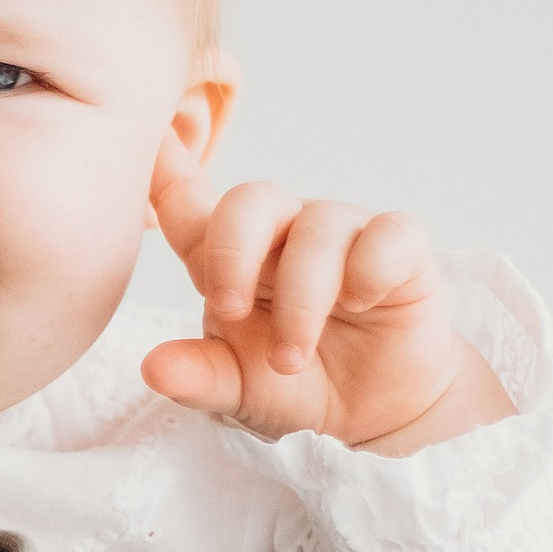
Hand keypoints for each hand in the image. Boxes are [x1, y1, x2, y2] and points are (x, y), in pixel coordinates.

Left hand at [143, 151, 511, 450]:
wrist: (372, 415)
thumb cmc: (294, 384)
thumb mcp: (237, 389)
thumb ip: (197, 376)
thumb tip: (153, 369)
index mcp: (229, 256)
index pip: (188, 201)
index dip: (165, 164)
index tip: (152, 136)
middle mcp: (282, 232)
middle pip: (251, 199)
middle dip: (233, 254)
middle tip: (231, 311)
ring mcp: (341, 234)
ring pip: (318, 229)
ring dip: (301, 299)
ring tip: (291, 359)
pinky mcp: (400, 248)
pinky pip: (389, 233)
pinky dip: (370, 269)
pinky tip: (361, 304)